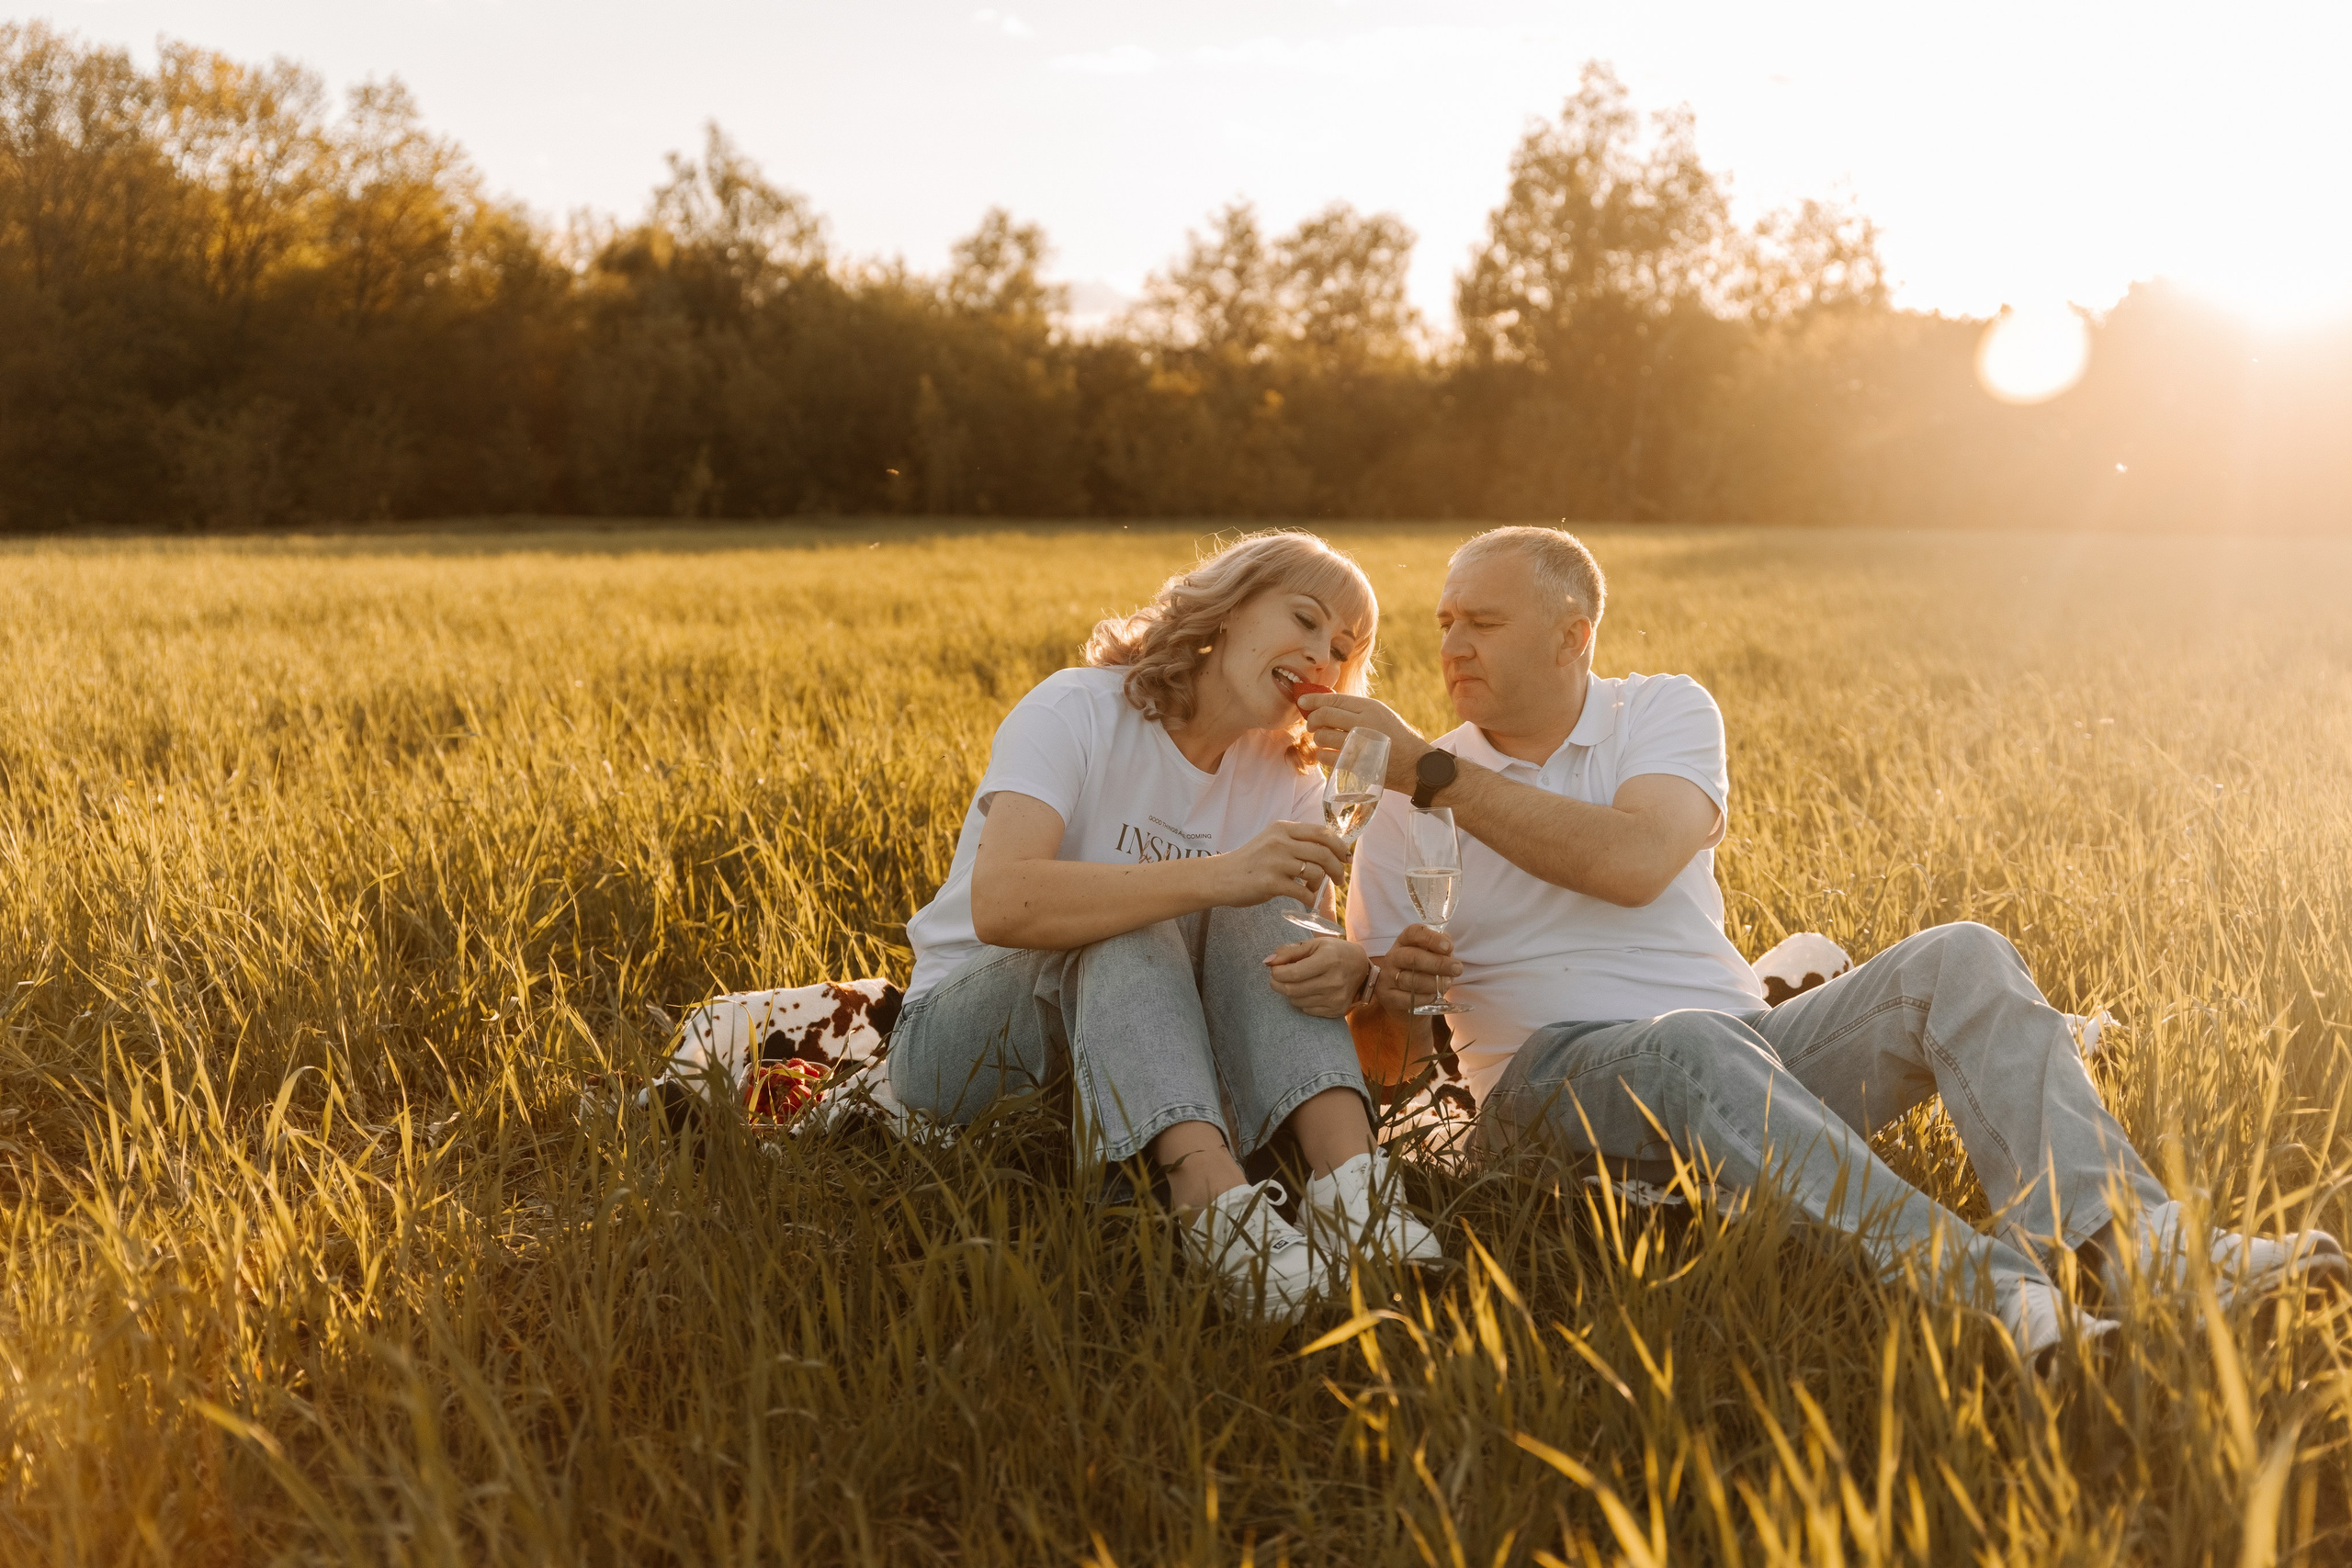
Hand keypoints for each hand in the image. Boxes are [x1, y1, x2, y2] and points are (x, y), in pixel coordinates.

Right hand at [1217, 820, 1348, 907]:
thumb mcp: (1271, 842)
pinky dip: (1310, 898)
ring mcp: (1275, 862)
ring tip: (1315, 889)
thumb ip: (1295, 842)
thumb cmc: (1249, 863)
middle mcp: (1280, 842)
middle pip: (1324, 852)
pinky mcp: (1271, 883)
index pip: (1322, 832)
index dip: (1339, 846)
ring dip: (1322, 884)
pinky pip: (1303, 892)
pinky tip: (1307, 900)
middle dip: (1338, 868)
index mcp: (1282, 829)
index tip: (1345, 858)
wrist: (1221, 877)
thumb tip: (1328, 851)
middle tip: (1340, 879)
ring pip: (1316, 872)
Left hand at [1265, 937, 1368, 1018]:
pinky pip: (1307, 1010)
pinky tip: (1308, 990)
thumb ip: (1290, 952)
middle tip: (1276, 977)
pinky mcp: (1336, 1011)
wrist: (1362, 969)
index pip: (1293, 974)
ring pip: (1297, 1001)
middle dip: (1277, 983)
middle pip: (1292, 990)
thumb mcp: (1314, 945)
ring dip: (1289, 992)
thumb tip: (1268, 962)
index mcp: (1328, 961)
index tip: (1274, 969)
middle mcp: (1334, 981)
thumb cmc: (1335, 952)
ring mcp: (1336, 999)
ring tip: (1295, 982)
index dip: (1277, 973)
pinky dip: (1302, 1000)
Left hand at [1297, 693, 1429, 793]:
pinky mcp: (1355, 763)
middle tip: (1312, 725)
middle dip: (1312, 720)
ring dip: (1318, 739)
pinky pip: (1326, 756)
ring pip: (1322, 737)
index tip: (1302, 701)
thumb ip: (1355, 708)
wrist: (1414, 764)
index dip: (1313, 699)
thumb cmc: (1395, 737)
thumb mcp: (1380, 714)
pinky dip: (1323, 755)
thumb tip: (1324, 702)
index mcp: (1369, 708)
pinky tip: (1328, 754)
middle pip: (1323, 716)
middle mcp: (1363, 723)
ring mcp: (1359, 744)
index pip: (1333, 699)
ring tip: (1324, 740)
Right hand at [1374, 924, 1462, 1013]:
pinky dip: (1424, 998)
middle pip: (1412, 957)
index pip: (1413, 933)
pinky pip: (1408, 999)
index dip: (1431, 938)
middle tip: (1457, 969)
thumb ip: (1441, 948)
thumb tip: (1448, 950)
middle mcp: (1393, 957)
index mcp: (1404, 941)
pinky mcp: (1388, 997)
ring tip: (1447, 984)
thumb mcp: (1431, 954)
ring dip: (1433, 983)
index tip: (1449, 947)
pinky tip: (1433, 996)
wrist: (1404, 996)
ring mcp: (1388, 977)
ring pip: (1410, 980)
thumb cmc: (1422, 969)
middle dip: (1438, 963)